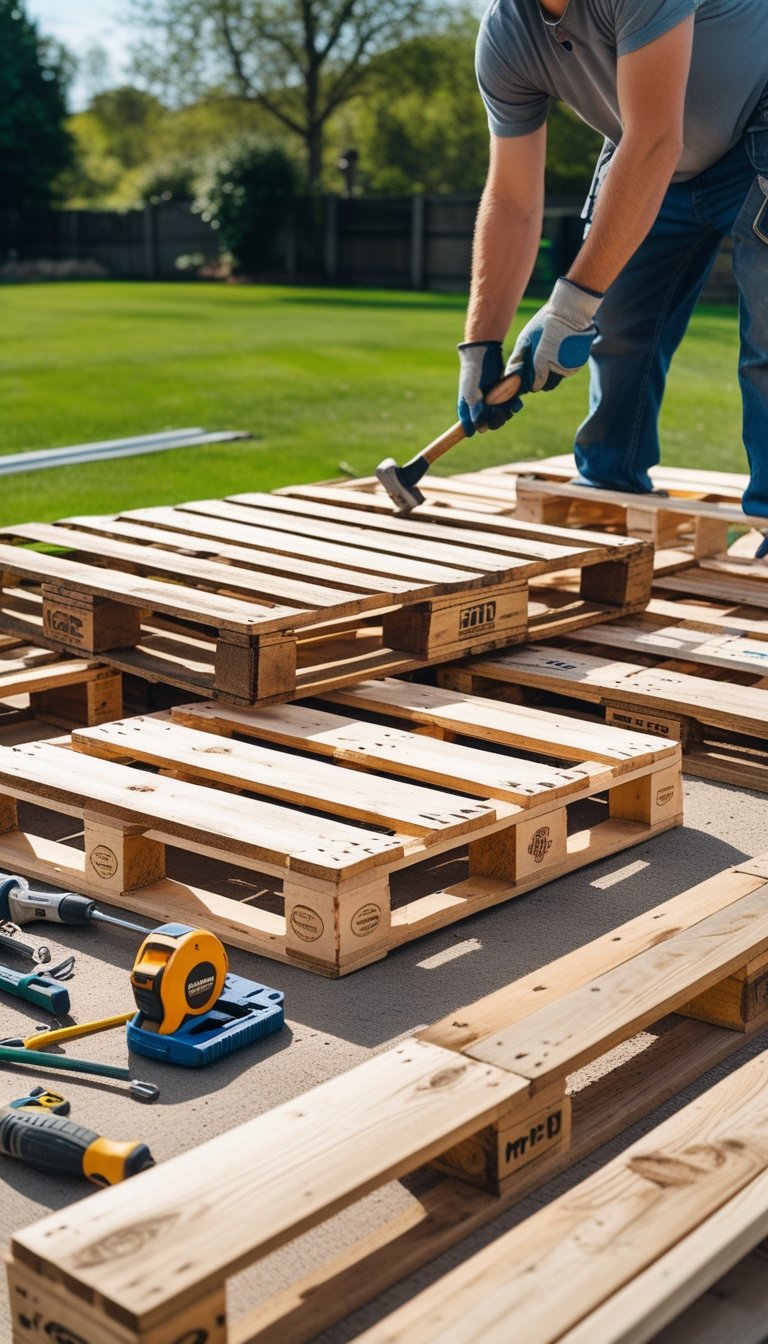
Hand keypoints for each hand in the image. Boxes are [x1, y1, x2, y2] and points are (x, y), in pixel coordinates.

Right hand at [457, 340, 522, 435]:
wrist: (485, 351)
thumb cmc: (474, 373)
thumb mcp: (472, 393)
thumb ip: (474, 411)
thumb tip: (479, 430)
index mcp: (467, 408)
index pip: (471, 426)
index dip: (477, 428)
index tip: (483, 427)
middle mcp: (480, 406)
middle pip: (489, 423)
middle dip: (495, 419)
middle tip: (497, 412)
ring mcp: (492, 401)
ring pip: (501, 416)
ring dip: (506, 413)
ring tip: (508, 404)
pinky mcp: (503, 394)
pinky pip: (510, 406)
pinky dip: (513, 406)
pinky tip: (515, 402)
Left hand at [506, 278, 602, 392]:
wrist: (570, 311)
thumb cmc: (544, 322)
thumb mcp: (525, 337)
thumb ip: (518, 357)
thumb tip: (509, 374)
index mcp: (542, 362)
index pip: (535, 386)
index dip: (530, 383)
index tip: (528, 378)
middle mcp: (557, 368)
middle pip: (547, 385)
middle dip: (541, 380)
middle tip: (538, 365)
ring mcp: (570, 366)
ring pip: (558, 378)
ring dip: (552, 373)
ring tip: (550, 354)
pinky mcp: (579, 363)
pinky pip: (568, 371)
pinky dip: (563, 366)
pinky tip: (560, 351)